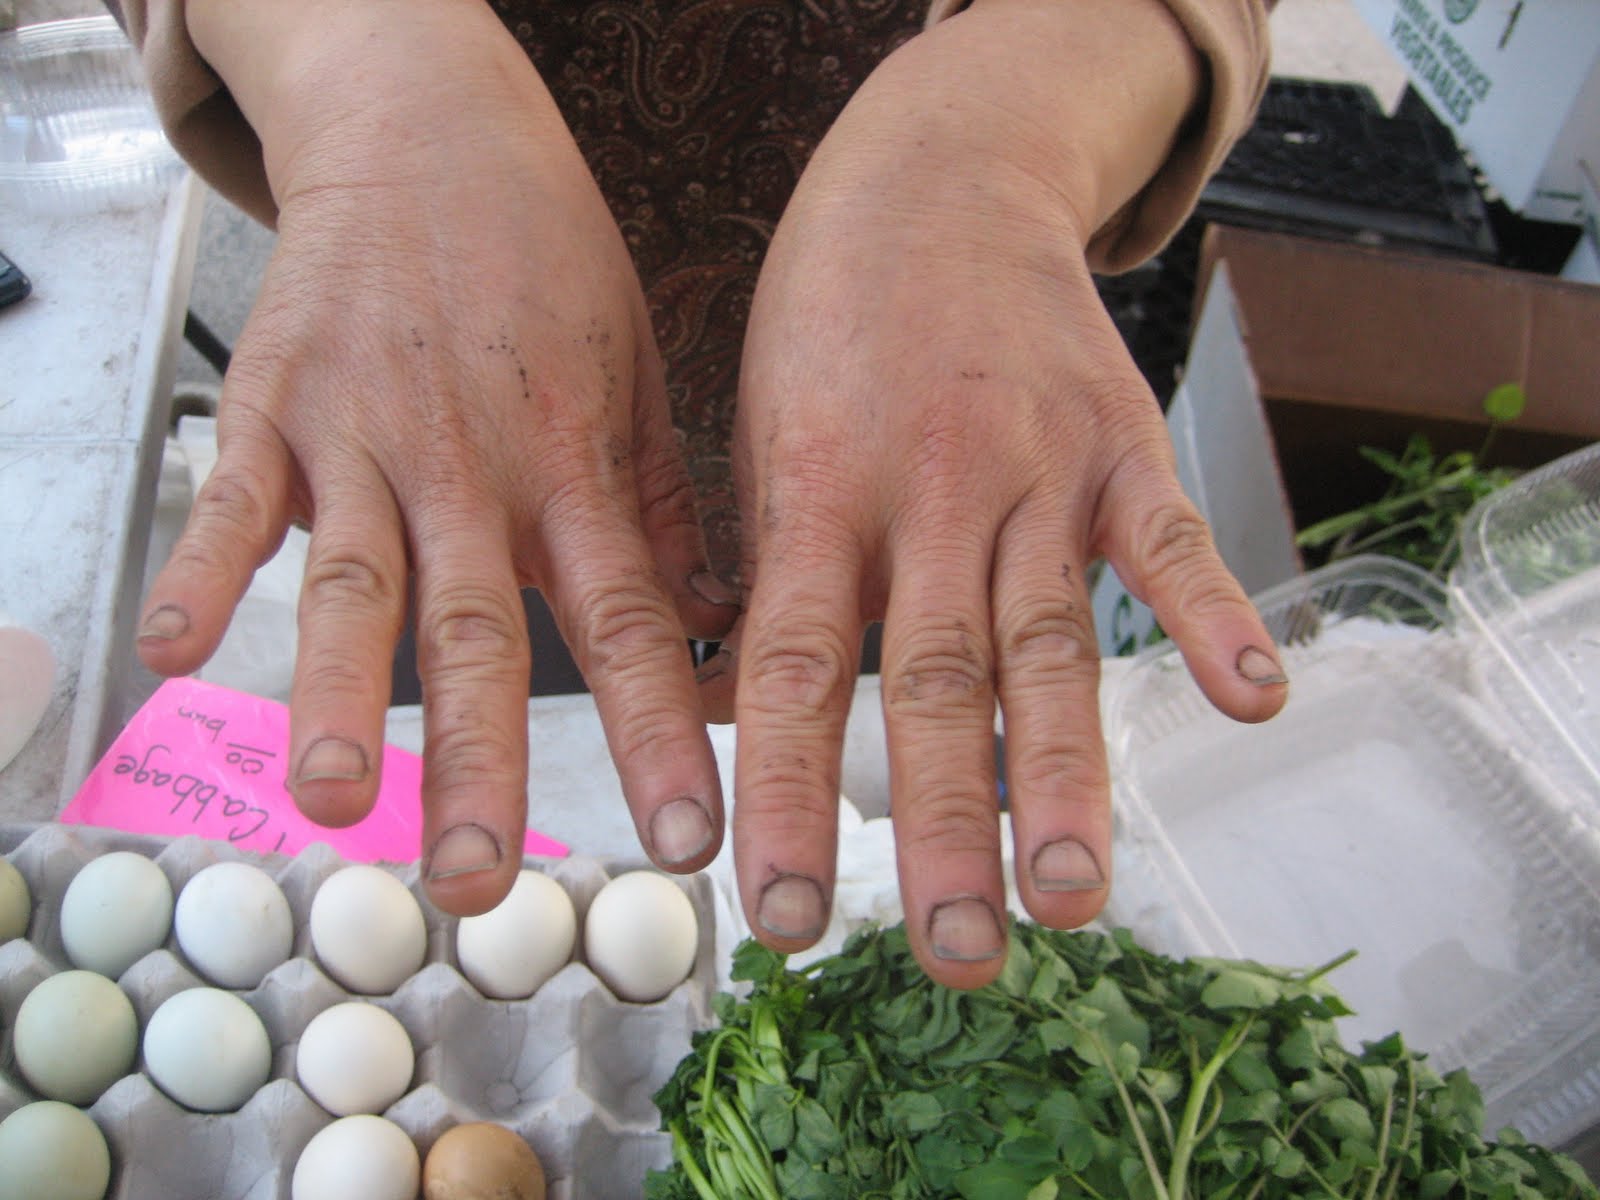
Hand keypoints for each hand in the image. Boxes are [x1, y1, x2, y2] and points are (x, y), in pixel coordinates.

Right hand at [137, 0, 736, 912]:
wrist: (435, 131)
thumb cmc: (549, 264)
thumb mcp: (638, 377)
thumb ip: (661, 509)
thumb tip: (715, 624)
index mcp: (574, 469)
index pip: (629, 623)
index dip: (659, 737)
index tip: (686, 842)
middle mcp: (475, 468)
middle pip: (482, 633)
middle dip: (483, 762)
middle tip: (482, 883)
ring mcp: (368, 437)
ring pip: (360, 581)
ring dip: (344, 693)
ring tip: (336, 800)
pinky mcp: (276, 403)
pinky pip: (235, 494)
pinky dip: (204, 567)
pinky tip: (180, 653)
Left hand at [714, 0, 1288, 986]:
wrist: (935, 174)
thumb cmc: (828, 319)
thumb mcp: (758, 434)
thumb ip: (763, 575)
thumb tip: (729, 709)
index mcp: (816, 498)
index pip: (791, 672)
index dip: (785, 798)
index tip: (783, 917)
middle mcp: (926, 494)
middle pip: (934, 681)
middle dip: (943, 826)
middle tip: (955, 954)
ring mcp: (1030, 469)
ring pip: (1049, 639)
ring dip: (1065, 772)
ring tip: (1074, 894)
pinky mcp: (1116, 441)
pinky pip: (1166, 538)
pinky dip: (1212, 615)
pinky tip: (1251, 702)